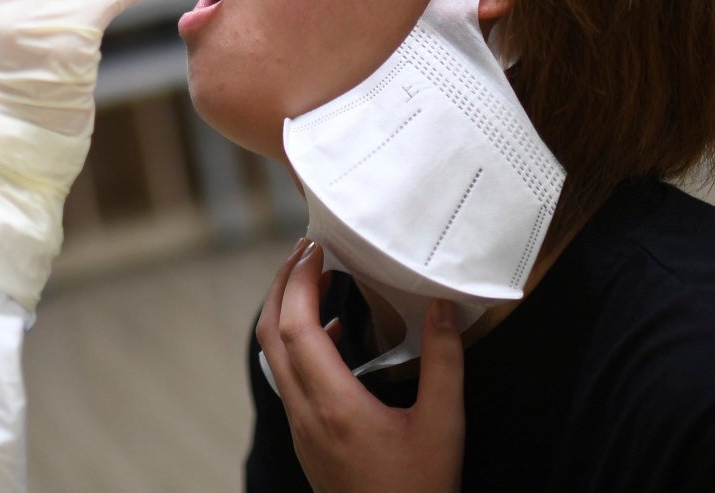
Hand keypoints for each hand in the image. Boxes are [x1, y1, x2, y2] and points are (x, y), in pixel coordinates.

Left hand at [255, 241, 464, 492]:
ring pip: (274, 357)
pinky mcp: (306, 439)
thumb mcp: (443, 426)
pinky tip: (334, 335)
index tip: (316, 246)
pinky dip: (298, 343)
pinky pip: (288, 377)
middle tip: (307, 250)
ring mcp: (301, 428)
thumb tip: (442, 307)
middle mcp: (305, 413)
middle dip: (282, 285)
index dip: (299, 280)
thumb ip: (444, 364)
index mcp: (332, 405)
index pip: (295, 326)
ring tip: (316, 281)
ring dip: (286, 313)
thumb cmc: (419, 490)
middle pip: (270, 334)